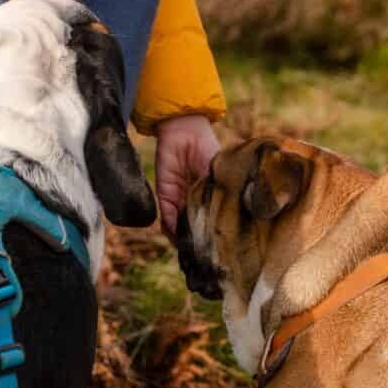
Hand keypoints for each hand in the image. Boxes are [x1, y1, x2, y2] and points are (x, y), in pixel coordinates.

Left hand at [153, 114, 220, 238]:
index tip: (222, 250)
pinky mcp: (165, 195)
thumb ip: (217, 197)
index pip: (211, 220)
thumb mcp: (218, 175)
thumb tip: (222, 222)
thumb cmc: (207, 150)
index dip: (215, 235)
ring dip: (184, 239)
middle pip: (195, 227)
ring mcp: (179, 199)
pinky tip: (178, 236)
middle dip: (197, 242)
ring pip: (180, 226)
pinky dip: (171, 228)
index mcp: (210, 196)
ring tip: (191, 250)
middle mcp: (194, 201)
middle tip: (205, 256)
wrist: (185, 131)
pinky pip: (166, 217)